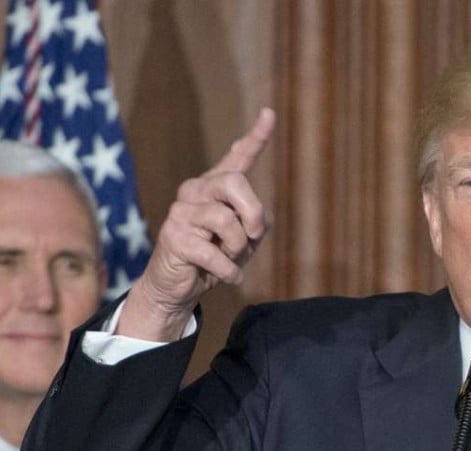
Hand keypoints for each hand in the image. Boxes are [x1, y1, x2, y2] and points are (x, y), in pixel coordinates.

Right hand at [118, 108, 276, 340]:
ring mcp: (180, 211)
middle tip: (251, 238)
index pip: (238, 157)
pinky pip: (215, 253)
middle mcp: (195, 191)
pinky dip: (228, 271)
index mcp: (215, 188)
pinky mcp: (172, 236)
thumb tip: (255, 220)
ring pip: (227, 221)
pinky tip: (226, 276)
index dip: (256, 137)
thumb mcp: (245, 239)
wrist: (179, 287)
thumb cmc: (215, 259)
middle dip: (253, 214)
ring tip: (229, 259)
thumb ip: (256, 222)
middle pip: (235, 183)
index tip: (269, 113)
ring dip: (237, 249)